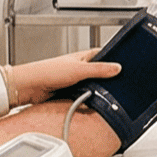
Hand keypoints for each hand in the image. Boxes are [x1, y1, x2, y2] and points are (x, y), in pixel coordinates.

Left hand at [4, 50, 119, 105]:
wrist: (29, 87)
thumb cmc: (47, 71)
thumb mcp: (79, 70)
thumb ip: (99, 69)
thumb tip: (118, 68)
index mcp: (83, 57)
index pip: (103, 54)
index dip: (114, 58)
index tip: (126, 64)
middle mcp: (79, 67)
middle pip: (99, 72)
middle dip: (107, 79)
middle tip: (119, 85)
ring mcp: (75, 80)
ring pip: (92, 85)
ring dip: (96, 91)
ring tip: (106, 95)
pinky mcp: (70, 92)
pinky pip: (84, 96)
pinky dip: (88, 99)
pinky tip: (92, 103)